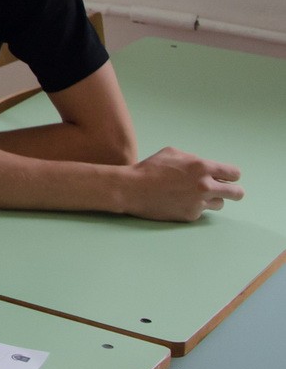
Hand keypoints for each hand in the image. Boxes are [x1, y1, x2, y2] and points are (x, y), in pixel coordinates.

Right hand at [121, 147, 242, 221]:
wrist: (131, 189)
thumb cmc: (150, 168)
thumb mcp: (172, 153)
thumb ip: (194, 159)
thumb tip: (205, 167)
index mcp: (202, 167)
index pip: (234, 173)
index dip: (230, 175)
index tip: (225, 177)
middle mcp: (205, 186)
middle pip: (237, 193)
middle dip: (233, 191)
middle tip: (224, 190)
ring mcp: (199, 202)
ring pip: (220, 203)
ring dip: (211, 199)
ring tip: (194, 195)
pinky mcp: (191, 215)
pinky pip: (201, 211)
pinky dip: (194, 206)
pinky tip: (179, 201)